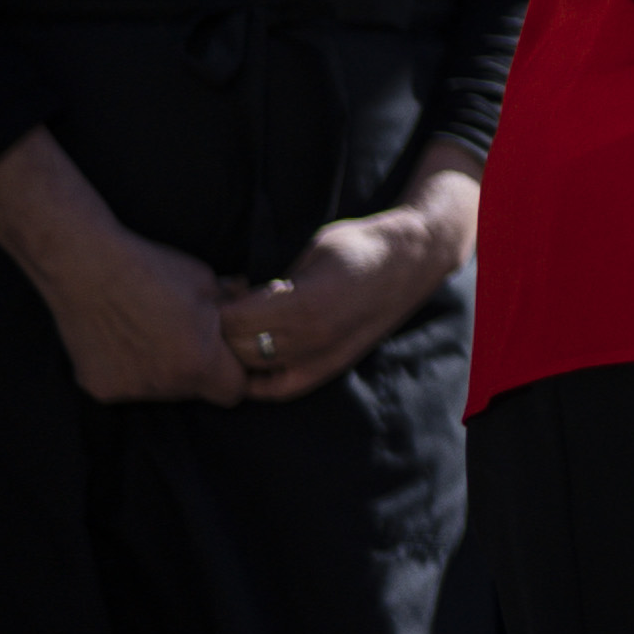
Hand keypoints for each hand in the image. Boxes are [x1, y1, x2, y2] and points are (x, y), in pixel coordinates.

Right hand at [0, 129, 246, 405]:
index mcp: (199, 361)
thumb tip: (253, 310)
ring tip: (151, 332)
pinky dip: (130, 369)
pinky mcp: (99, 388)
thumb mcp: (206, 281)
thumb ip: (232, 306)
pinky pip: (127, 385)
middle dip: (198, 370)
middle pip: (195, 392)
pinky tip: (122, 338)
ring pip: (160, 390)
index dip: (234, 373)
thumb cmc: (153, 269)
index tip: (227, 354)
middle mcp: (165, 384)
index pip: (233, 391)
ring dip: (163, 371)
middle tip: (186, 336)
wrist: (86, 267)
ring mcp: (129, 390)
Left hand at [222, 171, 472, 399]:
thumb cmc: (361, 246)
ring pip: (255, 370)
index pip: (233, 322)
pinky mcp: (330, 368)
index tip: (227, 291)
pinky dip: (259, 377)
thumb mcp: (311, 252)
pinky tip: (256, 358)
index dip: (220, 307)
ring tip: (245, 327)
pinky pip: (278, 387)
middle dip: (225, 330)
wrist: (413, 261)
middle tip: (229, 310)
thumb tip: (240, 298)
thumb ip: (276, 283)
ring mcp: (322, 359)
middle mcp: (310, 340)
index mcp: (303, 305)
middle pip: (238, 350)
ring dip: (241, 351)